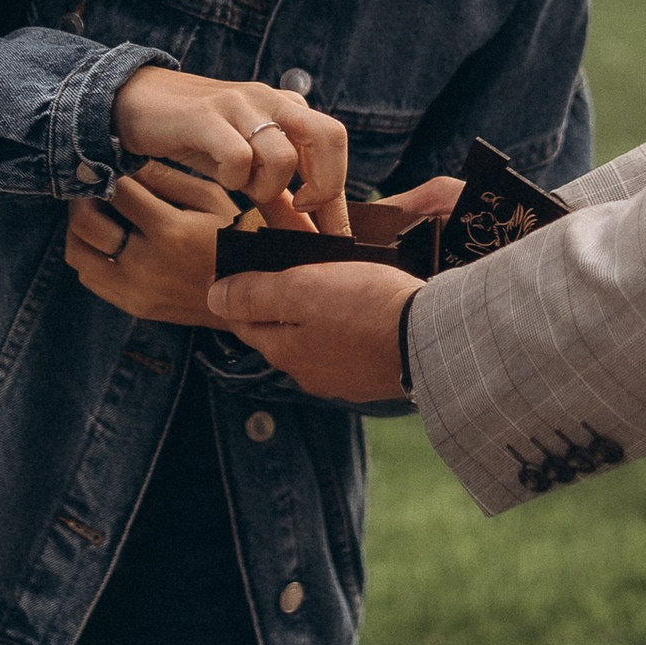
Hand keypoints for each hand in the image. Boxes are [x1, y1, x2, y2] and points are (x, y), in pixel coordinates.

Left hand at [66, 165, 318, 323]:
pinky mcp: (132, 306)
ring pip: (77, 253)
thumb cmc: (234, 238)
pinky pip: (89, 277)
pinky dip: (89, 255)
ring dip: (80, 228)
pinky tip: (108, 240)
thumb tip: (127, 160)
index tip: (105, 162)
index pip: (115, 192)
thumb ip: (167, 178)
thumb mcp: (211, 200)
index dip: (105, 172)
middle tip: (92, 185)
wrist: (250, 298)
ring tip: (97, 212)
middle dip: (83, 197)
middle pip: (83, 223)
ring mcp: (135, 291)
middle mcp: (145, 264)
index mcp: (169, 231)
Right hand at [112, 66, 348, 215]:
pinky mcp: (205, 116)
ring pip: (283, 156)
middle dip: (323, 186)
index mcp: (286, 106)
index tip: (335, 235)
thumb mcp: (244, 163)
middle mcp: (270, 98)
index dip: (338, 196)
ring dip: (266, 187)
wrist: (133, 101)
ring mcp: (239, 104)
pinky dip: (234, 179)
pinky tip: (222, 177)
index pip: (333, 143)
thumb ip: (277, 193)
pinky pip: (239, 157)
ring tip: (243, 188)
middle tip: (297, 207)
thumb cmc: (196, 135)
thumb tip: (308, 233)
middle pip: (328, 136)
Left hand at [206, 256, 420, 404]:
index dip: (236, 291)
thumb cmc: (365, 308)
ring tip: (323, 285)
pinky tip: (357, 313)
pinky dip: (343, 331)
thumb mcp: (301, 288)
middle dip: (274, 304)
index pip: (242, 320)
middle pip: (278, 332)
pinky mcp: (373, 378)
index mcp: (283, 351)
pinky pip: (346, 350)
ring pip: (313, 341)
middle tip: (281, 268)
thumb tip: (213, 297)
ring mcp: (342, 379)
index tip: (234, 265)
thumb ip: (254, 294)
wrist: (432, 338)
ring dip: (311, 318)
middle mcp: (307, 373)